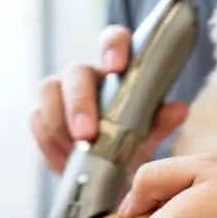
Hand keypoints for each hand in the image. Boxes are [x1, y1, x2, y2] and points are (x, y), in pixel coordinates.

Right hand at [31, 25, 187, 173]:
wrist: (111, 177)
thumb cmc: (132, 146)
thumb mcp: (150, 136)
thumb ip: (161, 122)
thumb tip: (179, 109)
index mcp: (118, 70)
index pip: (114, 40)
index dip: (113, 47)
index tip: (116, 65)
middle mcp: (88, 76)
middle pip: (75, 72)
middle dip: (79, 102)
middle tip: (87, 134)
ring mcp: (61, 94)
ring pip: (48, 92)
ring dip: (59, 123)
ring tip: (74, 153)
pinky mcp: (43, 116)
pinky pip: (37, 121)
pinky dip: (49, 144)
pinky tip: (64, 163)